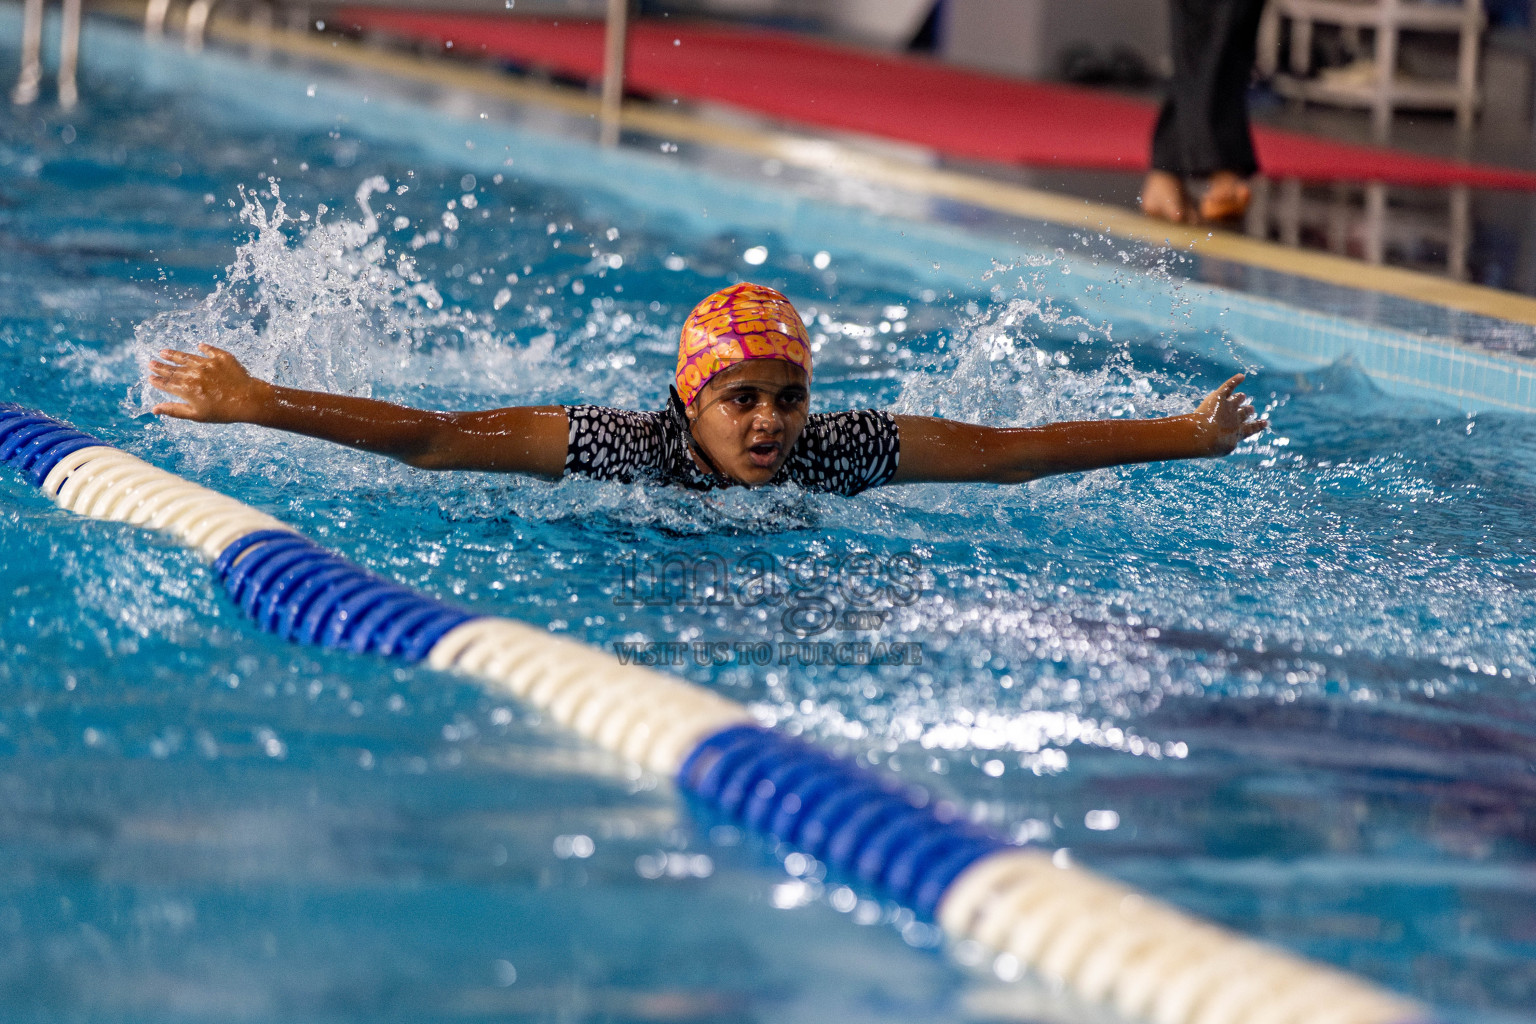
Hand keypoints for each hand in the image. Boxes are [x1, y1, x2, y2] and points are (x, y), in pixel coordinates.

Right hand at [148, 344, 270, 422]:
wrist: (249, 400)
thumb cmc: (223, 411)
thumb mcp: (196, 415)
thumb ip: (174, 410)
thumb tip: (154, 409)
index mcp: (186, 389)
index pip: (167, 383)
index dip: (157, 381)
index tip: (150, 377)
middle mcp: (194, 373)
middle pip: (173, 369)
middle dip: (161, 366)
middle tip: (151, 363)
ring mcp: (207, 363)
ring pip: (186, 357)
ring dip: (174, 355)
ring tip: (164, 352)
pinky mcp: (221, 357)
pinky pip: (209, 350)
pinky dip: (203, 348)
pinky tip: (199, 346)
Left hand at [1191, 373, 1266, 455]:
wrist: (1204, 436)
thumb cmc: (1208, 446)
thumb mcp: (1215, 450)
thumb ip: (1218, 446)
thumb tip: (1214, 445)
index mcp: (1237, 434)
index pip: (1249, 429)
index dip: (1257, 426)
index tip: (1264, 423)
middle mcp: (1236, 419)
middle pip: (1244, 413)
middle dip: (1247, 411)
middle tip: (1250, 409)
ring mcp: (1228, 407)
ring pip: (1236, 400)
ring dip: (1239, 398)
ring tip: (1241, 396)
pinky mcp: (1219, 398)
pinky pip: (1229, 386)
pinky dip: (1235, 380)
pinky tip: (1241, 376)